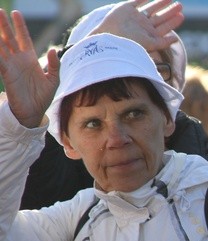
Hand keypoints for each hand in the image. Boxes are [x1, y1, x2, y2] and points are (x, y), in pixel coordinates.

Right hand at [0, 10, 58, 127]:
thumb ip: (55, 65)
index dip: (20, 26)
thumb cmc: (44, 96)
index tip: (16, 13)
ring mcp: (11, 66)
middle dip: (5, 25)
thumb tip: (53, 50)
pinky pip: (0, 61)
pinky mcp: (7, 74)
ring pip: (2, 46)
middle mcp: (19, 59)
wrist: (34, 112)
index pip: (24, 38)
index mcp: (31, 59)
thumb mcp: (54, 80)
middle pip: (10, 38)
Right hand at [91, 0, 183, 52]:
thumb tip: (175, 39)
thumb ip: (163, 42)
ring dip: (160, 3)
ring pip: (150, 8)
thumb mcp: (150, 44)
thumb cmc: (131, 43)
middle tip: (180, 5)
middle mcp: (143, 26)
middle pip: (159, 17)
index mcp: (149, 35)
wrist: (111, 37)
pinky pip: (137, 1)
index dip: (173, 22)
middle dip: (170, 11)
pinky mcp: (125, 9)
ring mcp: (135, 17)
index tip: (182, 16)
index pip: (164, 27)